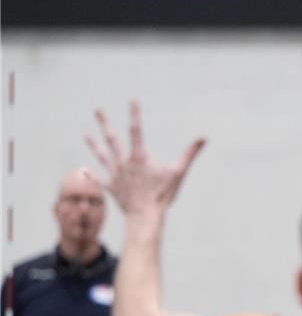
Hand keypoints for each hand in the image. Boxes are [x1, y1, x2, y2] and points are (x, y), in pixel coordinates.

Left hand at [85, 100, 205, 213]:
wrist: (145, 215)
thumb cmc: (163, 194)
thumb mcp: (179, 172)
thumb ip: (190, 153)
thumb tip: (203, 138)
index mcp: (139, 157)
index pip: (136, 130)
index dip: (135, 114)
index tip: (132, 100)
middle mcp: (124, 163)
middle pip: (112, 139)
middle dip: (105, 123)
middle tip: (97, 110)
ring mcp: (116, 175)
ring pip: (103, 157)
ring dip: (94, 145)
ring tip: (87, 135)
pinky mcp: (112, 188)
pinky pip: (100, 180)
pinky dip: (92, 175)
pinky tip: (83, 169)